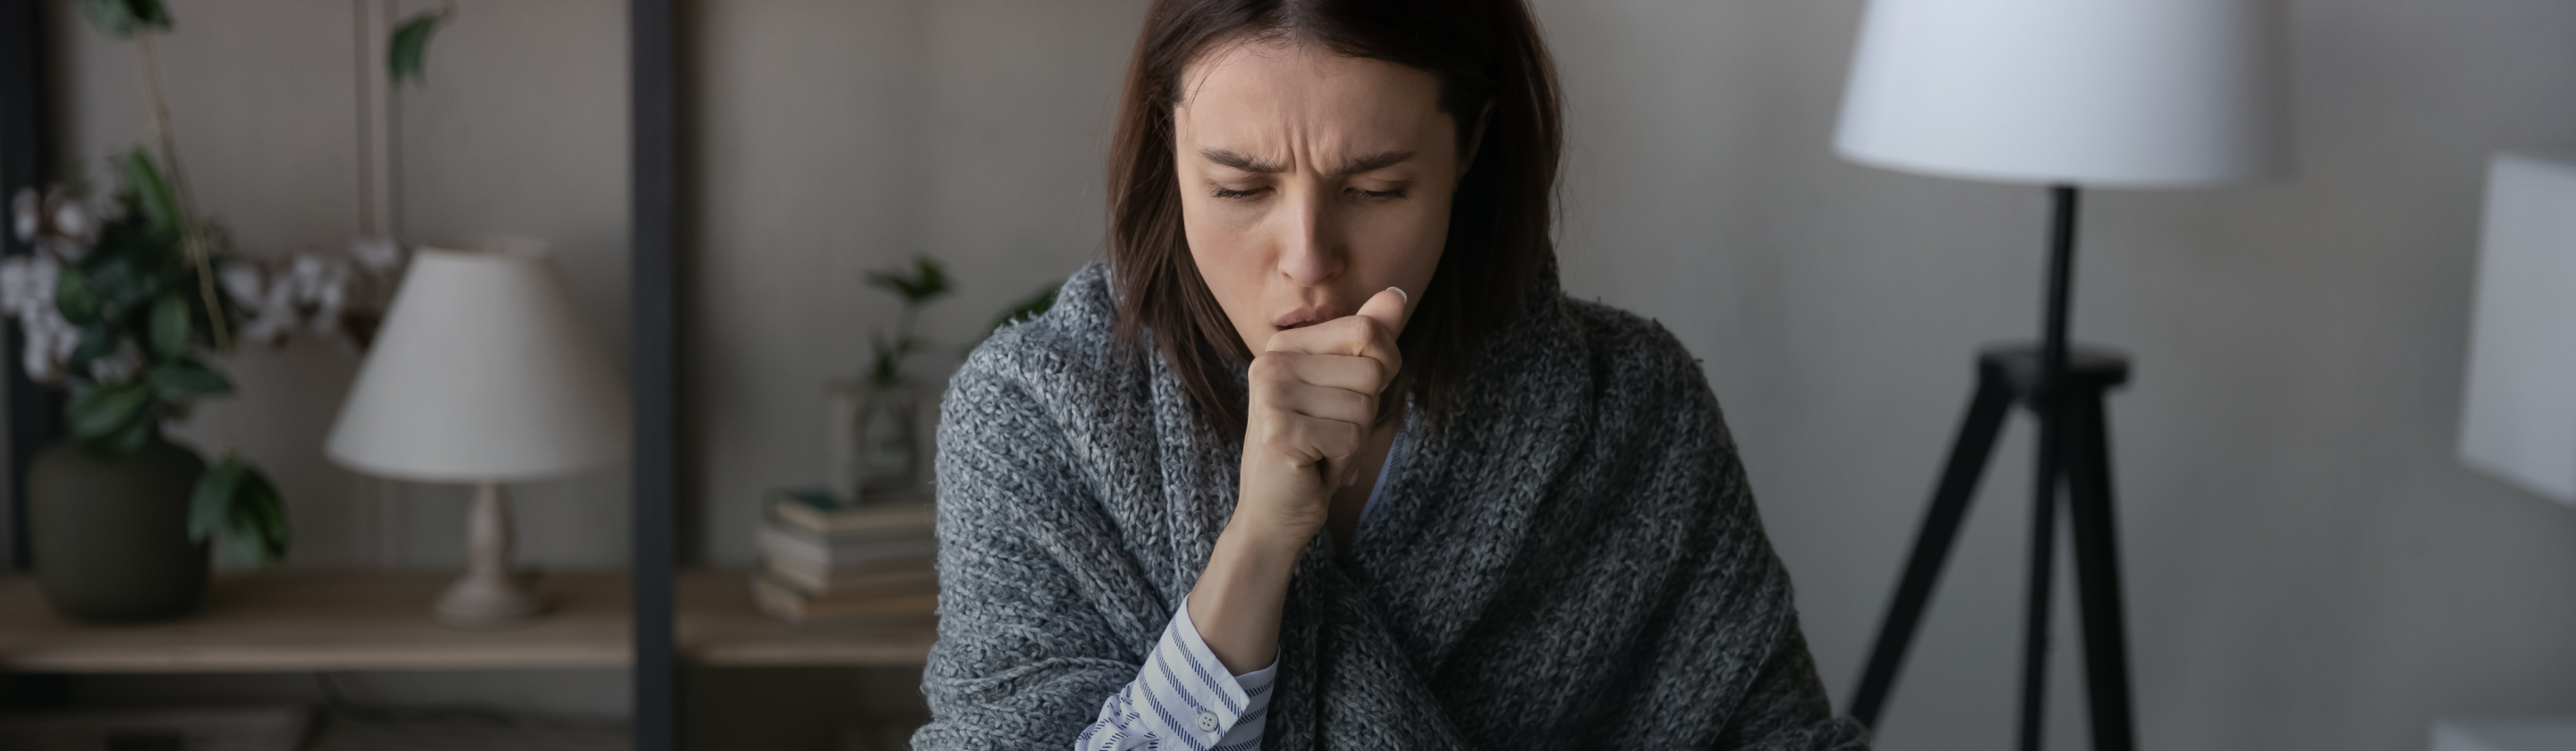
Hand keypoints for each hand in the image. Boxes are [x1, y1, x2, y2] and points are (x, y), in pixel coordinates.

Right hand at [1232, 287, 1408, 541]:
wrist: (1274, 513)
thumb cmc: (1313, 449)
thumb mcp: (1345, 388)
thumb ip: (1369, 341)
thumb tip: (1396, 293)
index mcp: (1285, 344)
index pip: (1367, 331)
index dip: (1381, 370)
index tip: (1348, 399)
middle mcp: (1271, 362)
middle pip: (1371, 369)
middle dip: (1365, 411)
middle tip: (1329, 433)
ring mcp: (1271, 396)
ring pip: (1364, 406)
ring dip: (1354, 440)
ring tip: (1321, 451)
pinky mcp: (1280, 432)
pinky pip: (1350, 437)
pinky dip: (1344, 460)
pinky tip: (1314, 467)